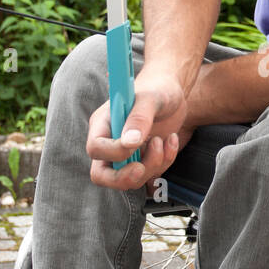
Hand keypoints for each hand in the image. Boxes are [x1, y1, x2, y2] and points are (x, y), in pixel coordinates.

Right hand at [86, 65, 189, 191]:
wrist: (173, 94)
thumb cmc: (157, 89)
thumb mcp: (151, 99)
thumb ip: (139, 118)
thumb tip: (130, 142)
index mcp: (103, 124)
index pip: (95, 149)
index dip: (114, 152)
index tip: (137, 143)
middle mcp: (110, 143)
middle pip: (101, 175)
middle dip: (123, 178)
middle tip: (142, 168)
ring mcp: (126, 155)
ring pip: (129, 179)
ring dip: (152, 165)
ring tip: (163, 140)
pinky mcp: (142, 161)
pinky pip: (150, 176)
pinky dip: (164, 162)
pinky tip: (171, 141)